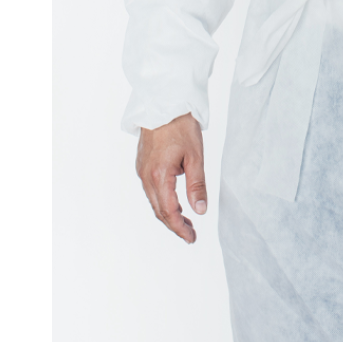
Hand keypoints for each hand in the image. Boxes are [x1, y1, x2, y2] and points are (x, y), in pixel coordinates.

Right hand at [134, 112, 206, 242]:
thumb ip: (197, 185)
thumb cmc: (180, 126)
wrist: (164, 103)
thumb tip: (200, 209)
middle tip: (191, 233)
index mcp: (159, 175)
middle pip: (159, 210)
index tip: (191, 238)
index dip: (180, 228)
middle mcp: (146, 176)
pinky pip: (151, 190)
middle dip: (175, 225)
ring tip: (186, 220)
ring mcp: (142, 170)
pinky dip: (162, 200)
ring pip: (154, 201)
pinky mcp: (142, 164)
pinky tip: (175, 201)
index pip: (169, 211)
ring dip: (169, 213)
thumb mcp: (195, 157)